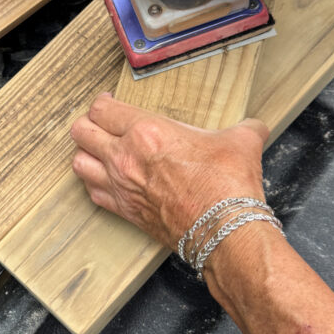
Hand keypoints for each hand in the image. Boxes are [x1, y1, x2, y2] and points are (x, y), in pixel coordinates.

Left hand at [71, 93, 268, 249]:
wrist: (224, 231)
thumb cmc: (227, 187)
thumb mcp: (241, 141)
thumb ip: (244, 128)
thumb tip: (255, 127)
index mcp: (147, 132)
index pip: (102, 109)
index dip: (102, 102)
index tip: (109, 103)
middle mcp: (125, 158)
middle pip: (81, 131)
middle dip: (88, 123)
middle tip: (100, 123)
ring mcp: (120, 186)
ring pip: (78, 162)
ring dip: (85, 153)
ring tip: (97, 150)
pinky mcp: (124, 211)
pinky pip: (92, 192)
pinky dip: (94, 184)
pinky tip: (106, 180)